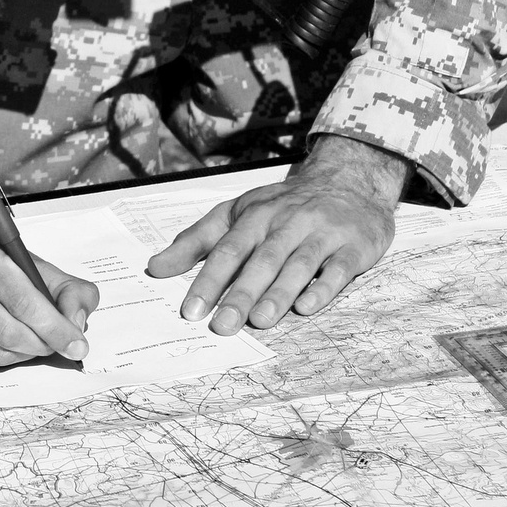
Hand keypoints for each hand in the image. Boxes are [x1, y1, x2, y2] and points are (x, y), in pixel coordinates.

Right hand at [0, 230, 99, 365]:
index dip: (53, 326)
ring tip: (35, 343)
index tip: (77, 344)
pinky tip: (9, 344)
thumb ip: (68, 290)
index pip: (21, 298)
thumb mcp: (34, 265)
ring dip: (24, 354)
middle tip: (58, 346)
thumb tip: (76, 324)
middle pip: (7, 330)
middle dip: (42, 344)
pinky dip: (2, 358)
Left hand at [146, 136, 411, 334]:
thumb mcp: (237, 213)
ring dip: (278, 292)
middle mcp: (287, 222)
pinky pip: (338, 268)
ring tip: (260, 320)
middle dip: (241, 293)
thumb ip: (197, 240)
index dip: (209, 280)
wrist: (348, 180)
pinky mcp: (353, 247)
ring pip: (298, 264)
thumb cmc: (282, 205)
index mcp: (256, 215)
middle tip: (222, 326)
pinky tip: (307, 306)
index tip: (190, 311)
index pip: (228, 249)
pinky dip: (323, 287)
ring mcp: (321, 233)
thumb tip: (154, 268)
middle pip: (261, 259)